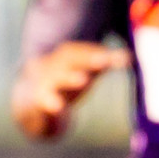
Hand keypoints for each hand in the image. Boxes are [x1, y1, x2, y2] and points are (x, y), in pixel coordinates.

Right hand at [13, 41, 130, 138]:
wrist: (29, 102)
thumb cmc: (65, 84)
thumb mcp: (83, 71)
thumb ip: (102, 63)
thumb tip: (129, 56)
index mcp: (65, 58)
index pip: (80, 51)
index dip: (97, 52)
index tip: (121, 57)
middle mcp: (53, 66)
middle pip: (68, 59)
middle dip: (86, 59)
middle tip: (104, 61)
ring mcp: (43, 83)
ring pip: (56, 78)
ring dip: (68, 78)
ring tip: (84, 80)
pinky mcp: (37, 102)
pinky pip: (42, 101)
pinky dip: (49, 102)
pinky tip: (57, 107)